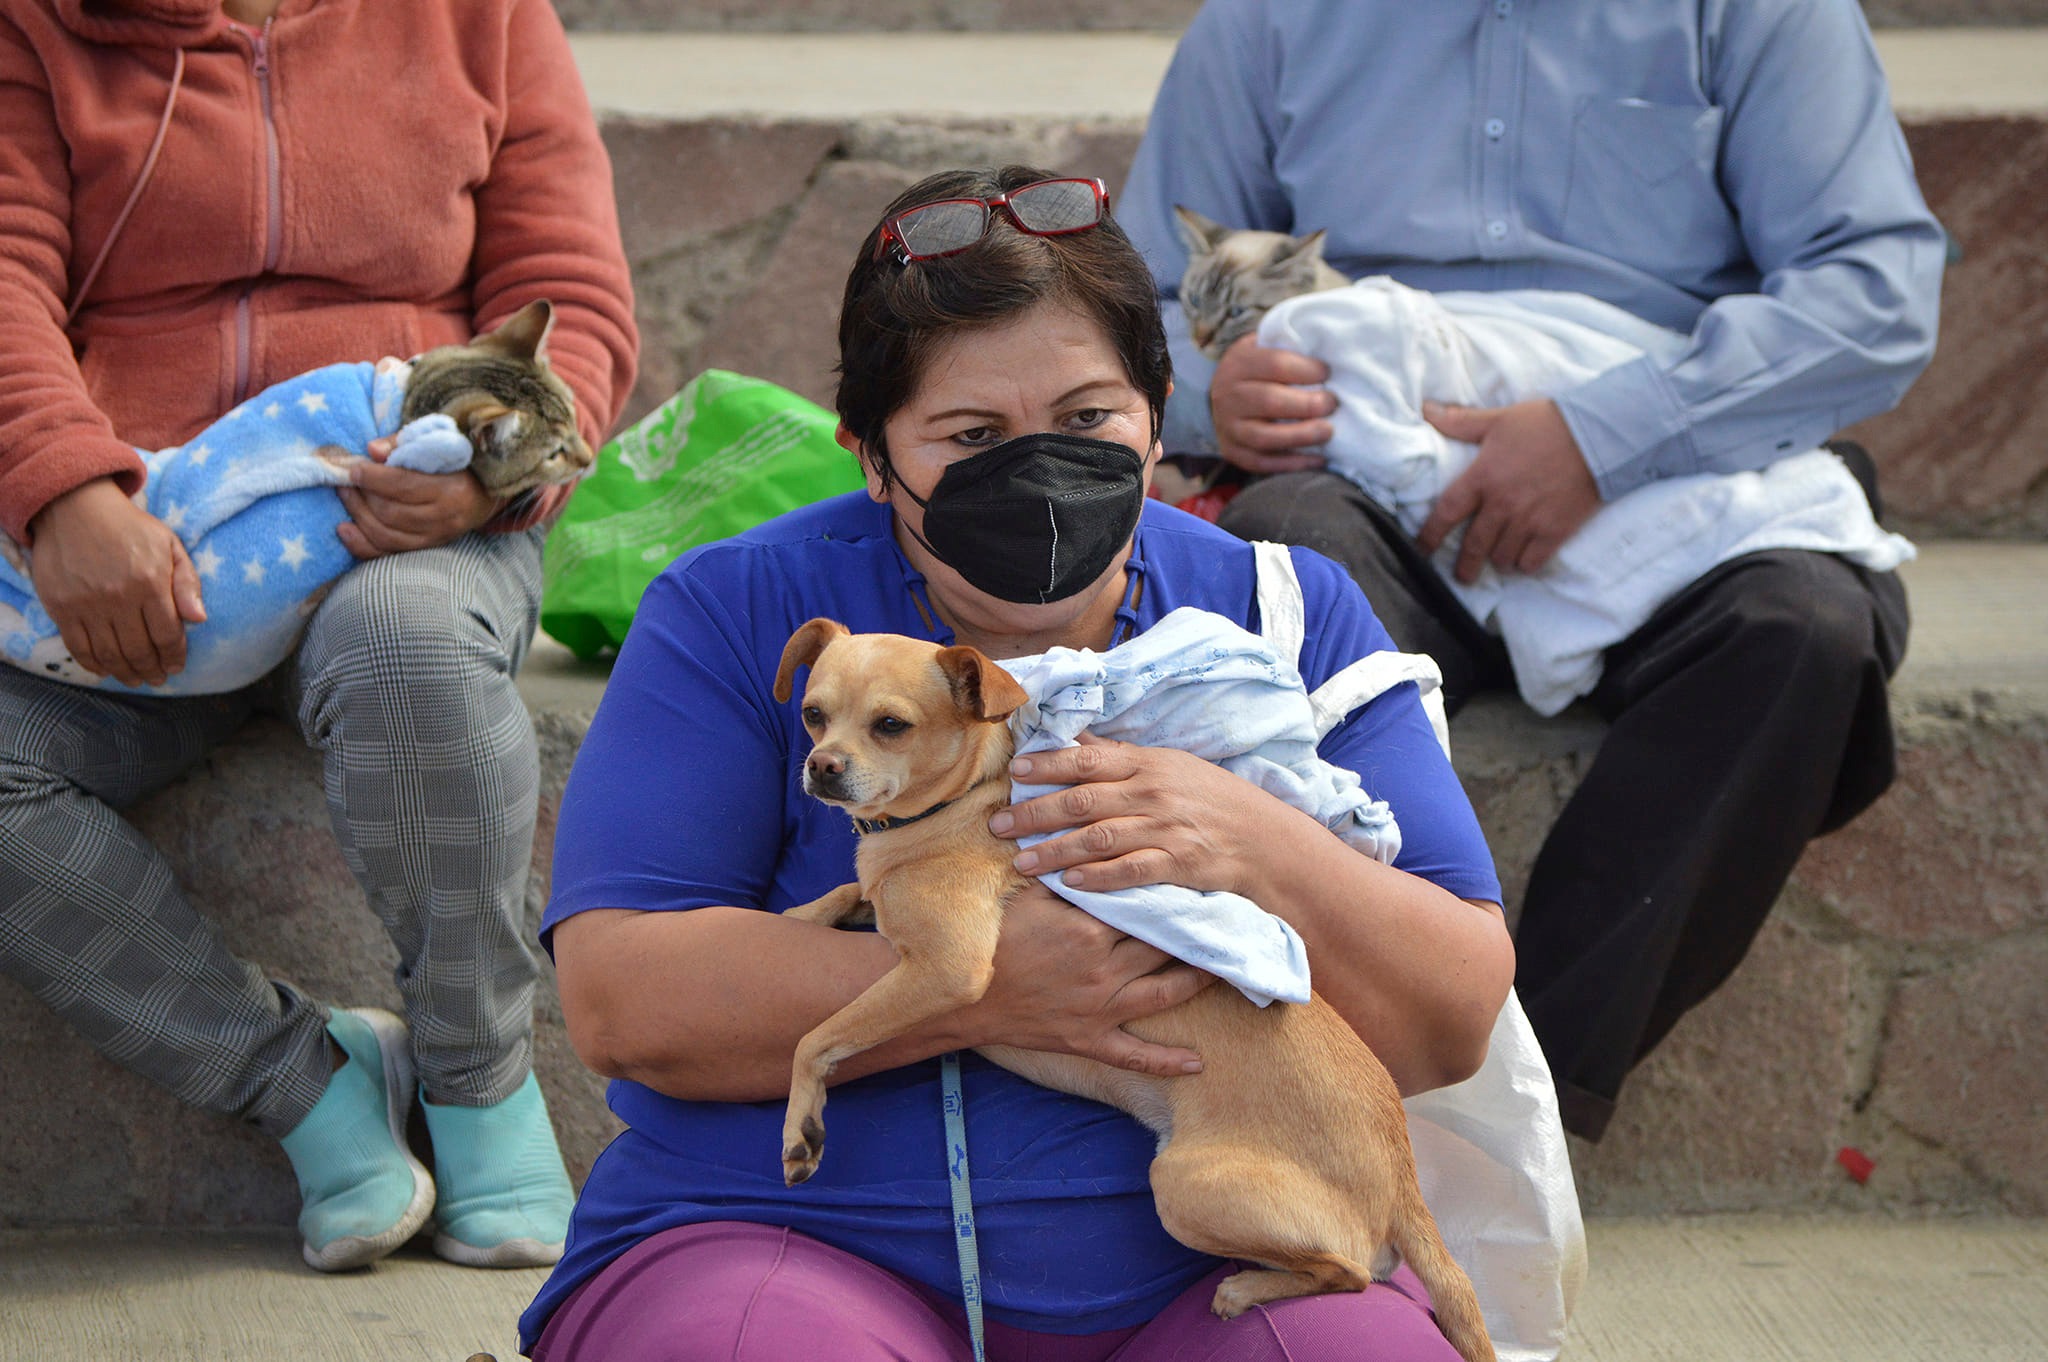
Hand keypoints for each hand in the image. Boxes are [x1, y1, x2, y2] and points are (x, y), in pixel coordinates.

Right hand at [27, 478, 205, 686]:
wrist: (75, 507)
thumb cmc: (130, 528)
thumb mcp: (169, 545)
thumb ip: (187, 582)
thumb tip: (200, 619)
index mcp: (150, 582)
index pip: (168, 634)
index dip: (175, 656)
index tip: (177, 666)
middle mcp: (118, 597)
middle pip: (140, 650)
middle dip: (153, 670)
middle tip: (158, 679)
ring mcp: (87, 604)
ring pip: (110, 654)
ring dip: (126, 673)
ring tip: (137, 679)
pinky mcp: (61, 607)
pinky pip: (78, 647)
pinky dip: (93, 664)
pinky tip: (106, 670)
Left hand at [336, 441, 502, 557]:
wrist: (487, 493)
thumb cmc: (459, 464)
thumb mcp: (437, 446)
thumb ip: (403, 443)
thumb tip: (372, 450)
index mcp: (452, 490)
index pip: (404, 486)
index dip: (373, 478)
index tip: (354, 468)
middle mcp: (445, 519)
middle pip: (391, 512)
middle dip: (362, 496)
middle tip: (345, 480)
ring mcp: (436, 538)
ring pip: (386, 535)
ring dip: (358, 515)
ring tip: (346, 496)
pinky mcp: (427, 548)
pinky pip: (388, 553)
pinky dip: (362, 544)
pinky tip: (345, 529)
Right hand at [955, 881, 1213, 1075]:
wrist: (961, 995)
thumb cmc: (992, 939)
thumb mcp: (1027, 897)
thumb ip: (1065, 875)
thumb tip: (1093, 845)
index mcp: (1088, 929)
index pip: (1144, 906)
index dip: (1173, 893)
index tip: (1202, 881)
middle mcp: (1103, 969)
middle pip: (1162, 947)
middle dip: (1194, 932)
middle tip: (1230, 918)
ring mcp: (1099, 1008)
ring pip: (1163, 994)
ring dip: (1197, 982)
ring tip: (1227, 969)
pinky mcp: (1089, 1040)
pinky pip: (1134, 1055)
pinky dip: (1167, 1061)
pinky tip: (1197, 1063)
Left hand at [990, 734, 1292, 899]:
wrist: (1266, 840)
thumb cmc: (1213, 801)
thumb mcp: (1171, 767)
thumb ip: (1121, 758)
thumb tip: (1076, 740)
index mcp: (1148, 764)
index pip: (1088, 760)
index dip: (1048, 765)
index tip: (1014, 773)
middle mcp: (1153, 793)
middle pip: (1082, 800)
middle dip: (1035, 812)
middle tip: (997, 824)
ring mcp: (1165, 828)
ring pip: (1098, 837)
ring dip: (1055, 850)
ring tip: (1021, 862)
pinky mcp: (1178, 864)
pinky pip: (1131, 870)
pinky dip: (1099, 876)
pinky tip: (1071, 883)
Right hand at [1208, 334, 1335, 473]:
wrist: (1227, 394)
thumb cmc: (1261, 368)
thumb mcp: (1268, 347)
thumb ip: (1292, 347)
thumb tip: (1333, 352)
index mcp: (1238, 362)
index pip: (1275, 364)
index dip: (1307, 370)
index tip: (1328, 373)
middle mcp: (1227, 395)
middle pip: (1270, 401)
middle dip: (1309, 404)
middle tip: (1333, 404)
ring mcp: (1227, 426)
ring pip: (1265, 437)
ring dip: (1302, 436)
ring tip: (1328, 431)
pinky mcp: (1232, 452)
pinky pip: (1263, 463)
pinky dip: (1292, 464)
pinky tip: (1318, 459)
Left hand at [1416, 398, 1601, 583]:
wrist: (1600, 436)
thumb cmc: (1547, 424)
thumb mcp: (1499, 419)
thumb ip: (1461, 421)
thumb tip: (1426, 410)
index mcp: (1483, 477)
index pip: (1447, 513)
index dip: (1430, 534)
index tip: (1423, 548)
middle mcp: (1502, 504)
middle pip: (1474, 546)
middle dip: (1465, 566)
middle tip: (1462, 575)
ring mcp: (1529, 521)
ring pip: (1502, 557)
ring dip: (1497, 560)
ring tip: (1498, 559)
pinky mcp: (1555, 531)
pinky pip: (1531, 561)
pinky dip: (1525, 564)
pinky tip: (1525, 558)